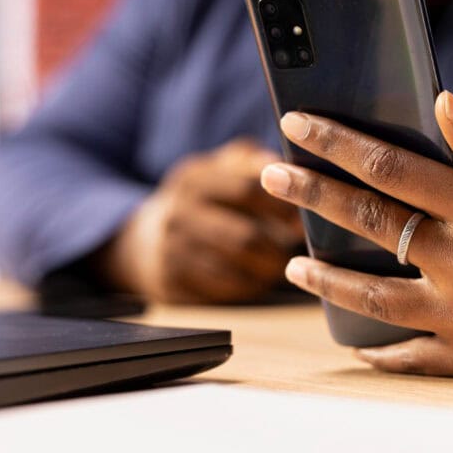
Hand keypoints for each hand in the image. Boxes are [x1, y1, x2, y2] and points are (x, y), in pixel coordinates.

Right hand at [97, 139, 302, 303]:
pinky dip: (249, 286)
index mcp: (195, 177)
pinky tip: (258, 278)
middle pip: (245, 236)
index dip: (283, 206)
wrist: (147, 239)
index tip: (304, 217)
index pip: (248, 189)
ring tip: (283, 263)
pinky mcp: (171, 282)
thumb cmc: (206, 198)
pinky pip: (223, 290)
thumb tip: (297, 171)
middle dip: (279, 246)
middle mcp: (178, 213)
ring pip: (236, 268)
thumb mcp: (223, 167)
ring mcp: (171, 250)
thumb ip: (257, 162)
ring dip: (268, 269)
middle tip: (300, 249)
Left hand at [260, 92, 452, 375]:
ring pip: (375, 297)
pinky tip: (351, 334)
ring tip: (292, 263)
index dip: (336, 143)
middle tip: (270, 176)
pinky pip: (412, 355)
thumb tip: (440, 102)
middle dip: (311, 195)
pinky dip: (377, 349)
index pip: (391, 167)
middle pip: (370, 223)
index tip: (296, 124)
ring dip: (326, 277)